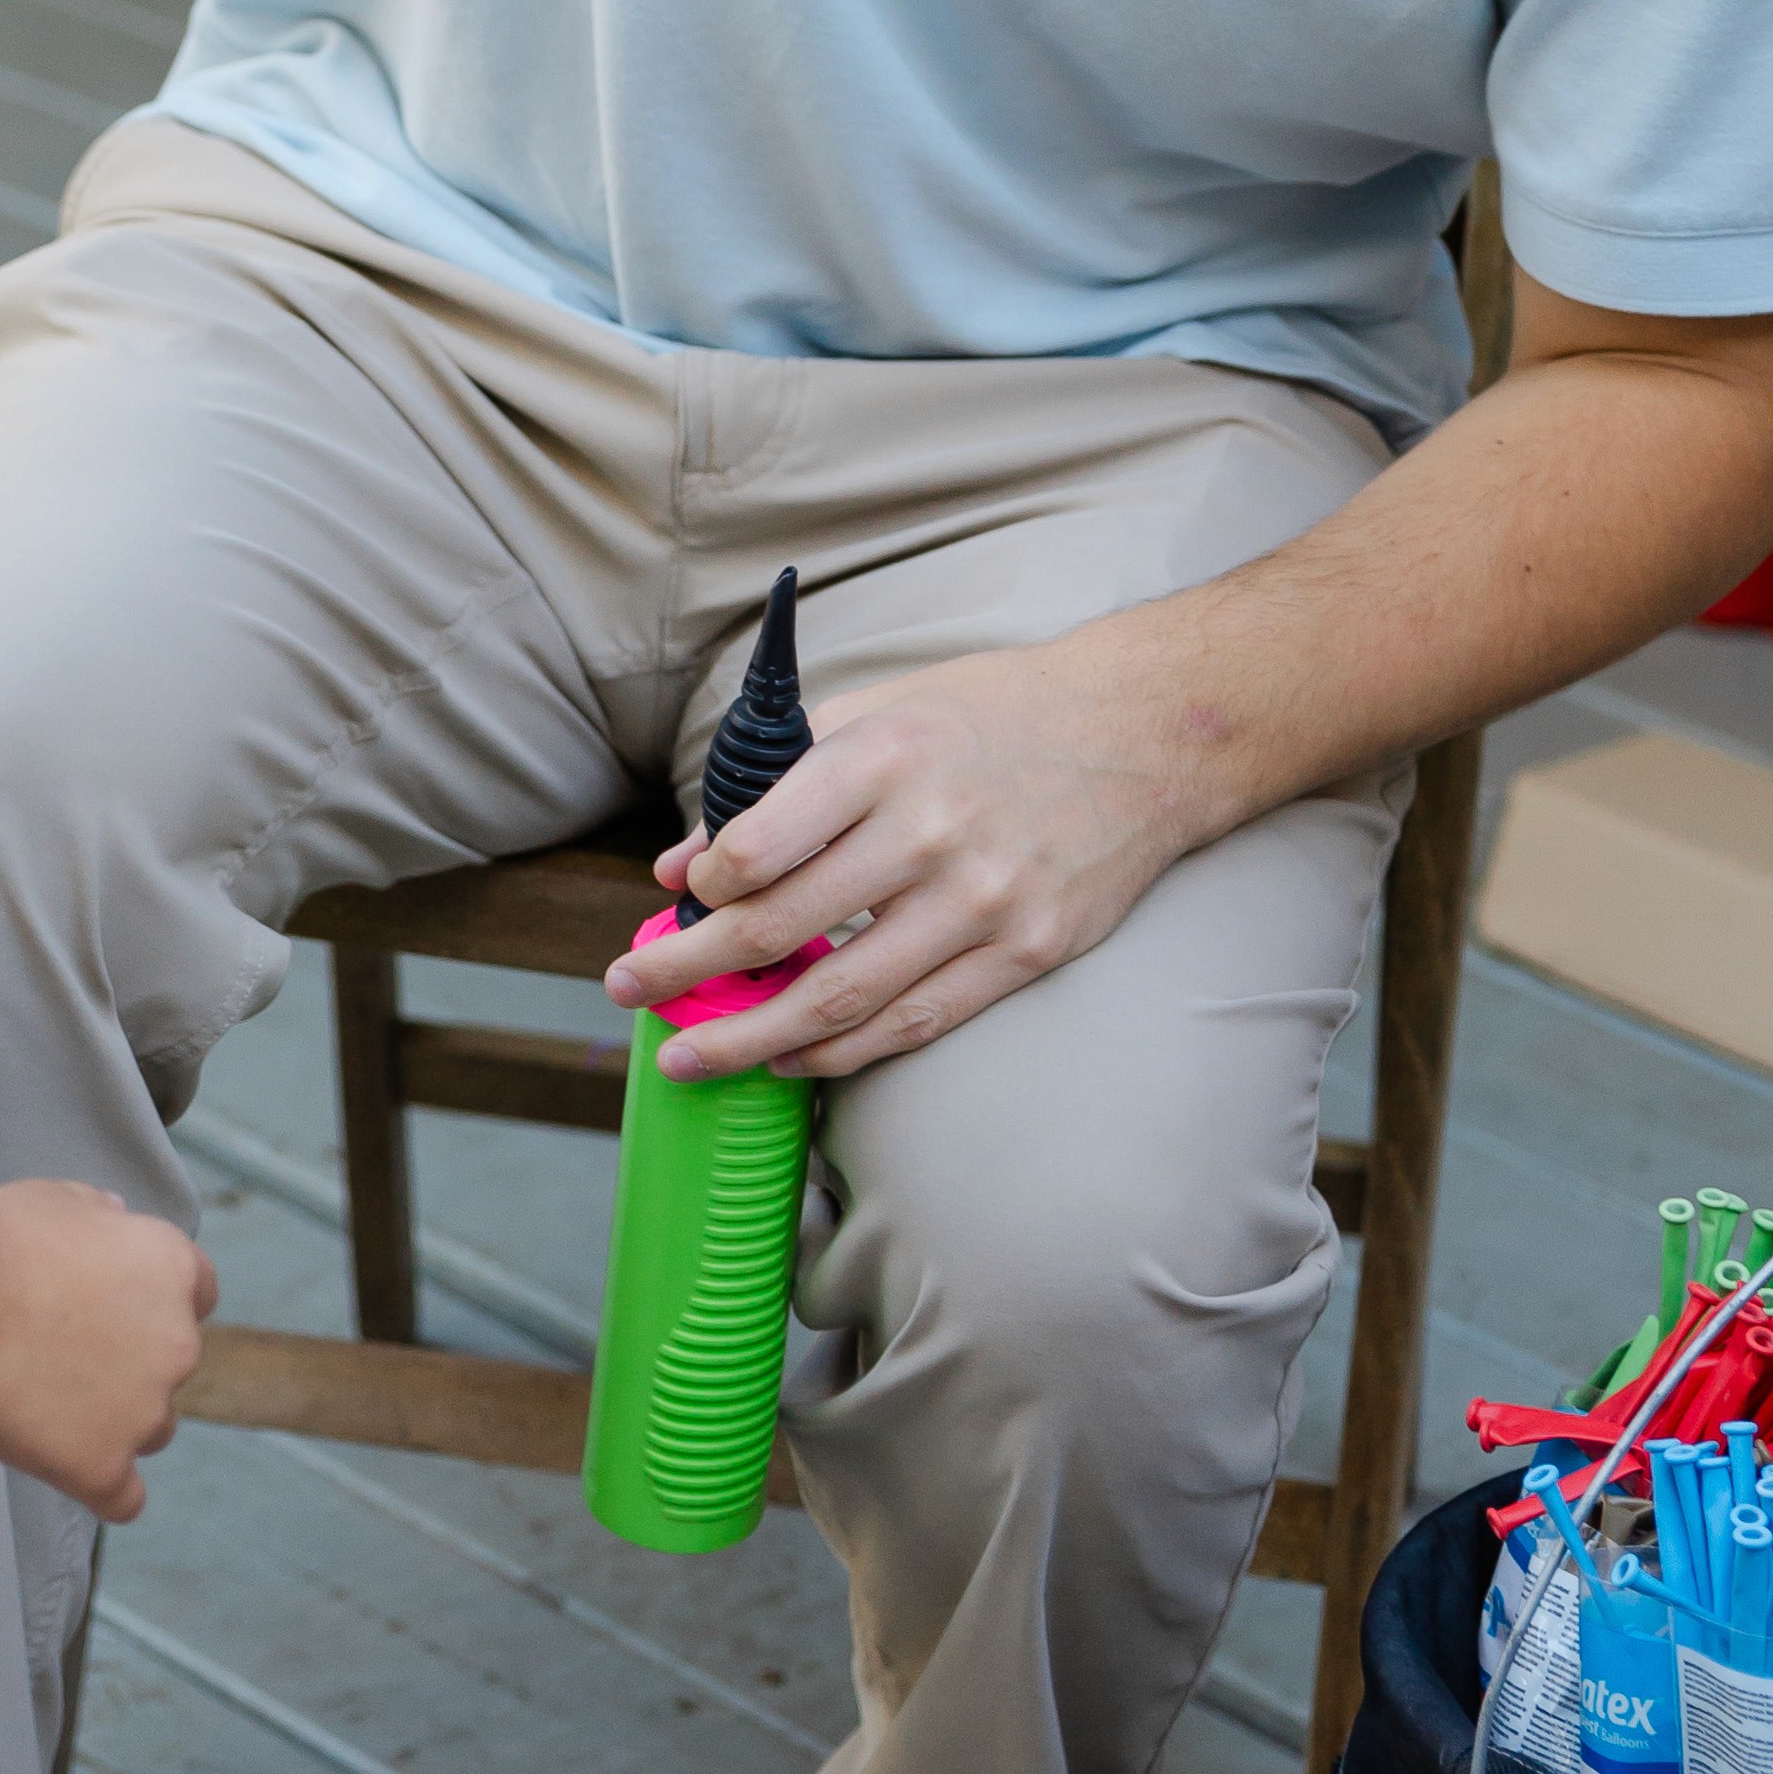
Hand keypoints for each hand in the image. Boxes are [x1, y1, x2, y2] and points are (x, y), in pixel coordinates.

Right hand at [0, 1176, 214, 1518]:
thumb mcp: (56, 1199)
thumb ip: (99, 1215)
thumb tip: (115, 1220)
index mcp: (172, 1267)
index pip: (199, 1291)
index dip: (153, 1299)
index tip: (113, 1305)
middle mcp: (178, 1342)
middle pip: (173, 1362)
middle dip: (131, 1359)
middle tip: (62, 1350)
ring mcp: (146, 1412)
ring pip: (153, 1428)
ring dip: (116, 1419)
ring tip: (48, 1403)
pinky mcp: (105, 1468)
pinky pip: (124, 1498)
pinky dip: (101, 1486)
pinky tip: (66, 1466)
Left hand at [603, 641, 1205, 1086]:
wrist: (1142, 734)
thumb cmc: (991, 716)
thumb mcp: (879, 712)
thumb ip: (776, 783)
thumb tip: (681, 863)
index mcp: (883, 759)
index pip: (760, 846)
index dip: (702, 889)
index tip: (676, 903)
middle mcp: (929, 832)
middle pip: (782, 928)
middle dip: (691, 971)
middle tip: (630, 994)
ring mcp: (984, 900)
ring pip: (843, 996)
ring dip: (752, 1038)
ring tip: (687, 1057)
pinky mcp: (1028, 952)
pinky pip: (916, 1021)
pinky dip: (843, 1050)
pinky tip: (790, 1061)